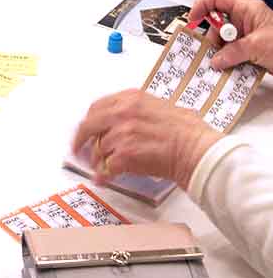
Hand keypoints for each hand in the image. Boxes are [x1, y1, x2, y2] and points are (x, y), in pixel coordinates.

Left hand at [71, 89, 219, 189]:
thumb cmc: (189, 133)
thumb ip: (137, 110)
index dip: (89, 121)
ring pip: (98, 149)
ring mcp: (122, 132)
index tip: (86, 130)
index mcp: (131, 99)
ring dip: (98, 161)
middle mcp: (123, 112)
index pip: (97, 107)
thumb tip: (124, 121)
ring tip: (102, 168)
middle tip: (79, 150)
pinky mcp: (124, 153)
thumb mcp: (161, 107)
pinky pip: (105, 167)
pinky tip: (105, 179)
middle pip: (88, 126)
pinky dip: (104, 175)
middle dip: (81, 140)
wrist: (198, 150)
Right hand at [188, 0, 272, 70]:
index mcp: (248, 8)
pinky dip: (228, 61)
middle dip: (211, 39)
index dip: (201, 6)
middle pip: (217, 24)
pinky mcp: (252, 50)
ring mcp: (249, 36)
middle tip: (209, 51)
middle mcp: (247, 20)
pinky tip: (227, 69)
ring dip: (220, 53)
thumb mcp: (257, 46)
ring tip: (219, 65)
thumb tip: (215, 60)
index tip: (192, 20)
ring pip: (224, 41)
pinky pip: (233, 53)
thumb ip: (232, 52)